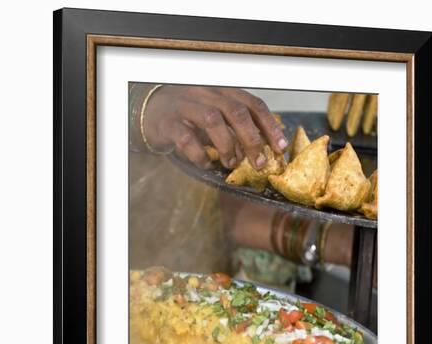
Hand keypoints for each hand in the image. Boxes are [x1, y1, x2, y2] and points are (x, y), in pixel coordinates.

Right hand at [143, 86, 287, 169]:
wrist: (151, 112)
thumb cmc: (189, 117)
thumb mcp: (216, 116)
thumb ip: (235, 127)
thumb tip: (263, 149)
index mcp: (223, 92)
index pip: (252, 104)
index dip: (269, 125)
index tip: (280, 147)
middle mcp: (206, 94)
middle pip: (236, 111)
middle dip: (252, 139)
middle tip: (258, 162)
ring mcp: (186, 106)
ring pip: (213, 120)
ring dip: (227, 146)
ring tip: (231, 164)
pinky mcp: (169, 122)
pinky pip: (186, 138)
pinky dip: (199, 154)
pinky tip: (206, 164)